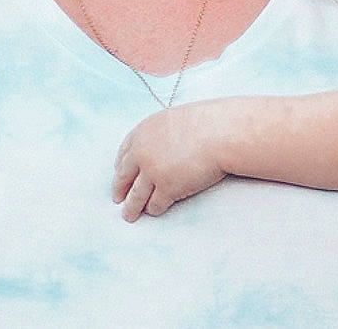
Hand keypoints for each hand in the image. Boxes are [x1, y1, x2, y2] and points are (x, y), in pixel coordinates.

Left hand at [111, 101, 230, 220]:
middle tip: (117, 199)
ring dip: (131, 208)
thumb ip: (159, 135)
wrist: (220, 133)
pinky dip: (154, 209)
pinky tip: (154, 211)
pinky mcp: (167, 188)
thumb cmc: (205, 123)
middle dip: (119, 190)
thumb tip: (158, 148)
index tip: (120, 175)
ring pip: (136, 196)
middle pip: (124, 177)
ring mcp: (153, 172)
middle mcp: (141, 153)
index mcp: (141, 133)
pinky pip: (155, 204)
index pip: (123, 154)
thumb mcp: (172, 120)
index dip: (121, 167)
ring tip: (129, 216)